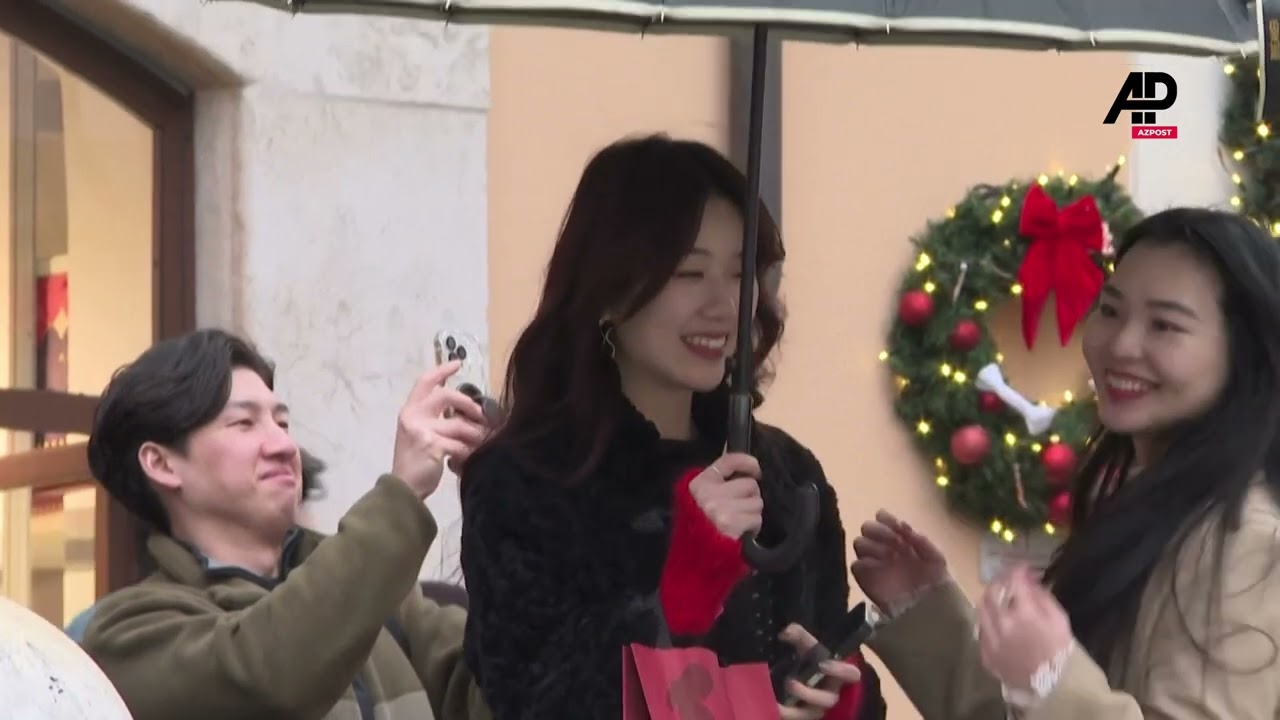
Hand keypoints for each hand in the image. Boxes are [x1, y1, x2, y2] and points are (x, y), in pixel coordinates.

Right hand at [391, 360, 488, 499]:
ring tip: (482, 442)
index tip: (457, 363)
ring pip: (459, 424)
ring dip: (475, 434)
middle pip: (446, 396)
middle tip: (480, 415)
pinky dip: (469, 451)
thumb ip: (435, 419)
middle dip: (468, 404)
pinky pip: (460, 444)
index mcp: (409, 411)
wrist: (404, 489)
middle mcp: (413, 416)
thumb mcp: (419, 434)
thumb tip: (465, 412)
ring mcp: (422, 430)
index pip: (425, 382)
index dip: (442, 370)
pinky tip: (471, 458)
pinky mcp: (432, 446)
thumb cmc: (415, 463)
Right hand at [687, 452, 762, 539]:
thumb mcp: (696, 504)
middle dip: (750, 498)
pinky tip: (742, 535)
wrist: (691, 565)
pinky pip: (756, 519)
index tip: (756, 471)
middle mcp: (708, 493)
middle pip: (749, 484)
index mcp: (698, 484)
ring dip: (753, 515)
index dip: (748, 463)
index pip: (729, 461)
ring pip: (756, 502)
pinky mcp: (732, 525)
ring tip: (740, 525)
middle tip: (741, 512)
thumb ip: (715, 486)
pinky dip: (754, 528)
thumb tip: (745, 474)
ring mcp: (719, 509)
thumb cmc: (696, 535)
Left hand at [776, 623, 861, 719]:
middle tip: (790, 683)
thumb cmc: (809, 660)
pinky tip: (772, 706)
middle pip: (828, 699)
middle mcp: (830, 693)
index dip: (840, 671)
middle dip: (809, 693)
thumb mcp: (806, 646)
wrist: (799, 676)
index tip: (822, 664)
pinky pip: (796, 718)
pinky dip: (784, 713)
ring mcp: (817, 708)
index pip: (851, 674)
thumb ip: (800, 636)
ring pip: (812, 712)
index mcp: (837, 675)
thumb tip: (786, 631)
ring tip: (779, 700)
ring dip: (795, 709)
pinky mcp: (802, 715)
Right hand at [850, 510, 948, 612]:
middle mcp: (884, 548)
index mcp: (900, 540)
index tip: (897, 525)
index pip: (884, 520)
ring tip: (889, 556)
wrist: (931, 615)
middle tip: (892, 541)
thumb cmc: (936, 585)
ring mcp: (874, 564)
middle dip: (878, 531)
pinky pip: (856, 566)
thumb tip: (903, 526)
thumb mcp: (935, 558)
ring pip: (860, 543)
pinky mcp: (866, 581)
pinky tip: (878, 566)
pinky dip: (864, 564)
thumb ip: (921, 541)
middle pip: (868, 528)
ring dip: (872, 545)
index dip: (887, 519)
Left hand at [976, 565, 1073, 692]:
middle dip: (1000, 581)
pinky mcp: (986, 654)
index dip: (1018, 570)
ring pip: (981, 609)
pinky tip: (997, 621)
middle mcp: (1002, 624)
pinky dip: (988, 621)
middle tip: (1008, 580)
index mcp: (1023, 614)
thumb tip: (1028, 581)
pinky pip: (981, 630)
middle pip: (991, 591)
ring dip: (990, 599)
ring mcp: (991, 640)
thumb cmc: (1060, 651)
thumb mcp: (1059, 619)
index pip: (1014, 581)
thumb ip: (1041, 596)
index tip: (1023, 568)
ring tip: (1000, 599)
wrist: (1054, 686)